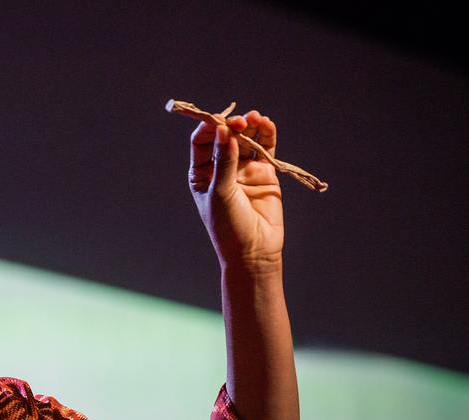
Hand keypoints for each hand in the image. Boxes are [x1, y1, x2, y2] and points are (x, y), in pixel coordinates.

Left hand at [188, 110, 283, 272]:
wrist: (254, 251)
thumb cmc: (228, 227)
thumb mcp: (221, 193)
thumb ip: (224, 161)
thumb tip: (224, 130)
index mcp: (202, 174)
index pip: (202, 142)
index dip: (209, 127)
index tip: (218, 119)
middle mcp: (222, 168)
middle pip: (225, 137)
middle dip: (231, 125)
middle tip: (239, 121)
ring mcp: (244, 169)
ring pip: (246, 139)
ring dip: (249, 126)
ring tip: (254, 118)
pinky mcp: (265, 173)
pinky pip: (265, 148)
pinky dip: (266, 134)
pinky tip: (266, 123)